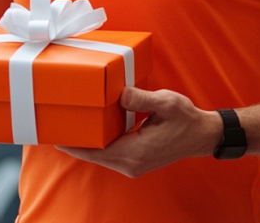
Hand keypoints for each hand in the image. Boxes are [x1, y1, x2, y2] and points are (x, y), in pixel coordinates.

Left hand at [57, 86, 221, 177]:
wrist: (202, 135)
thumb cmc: (186, 119)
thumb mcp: (166, 103)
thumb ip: (143, 98)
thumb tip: (121, 94)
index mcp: (136, 152)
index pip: (96, 152)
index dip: (75, 144)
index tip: (56, 135)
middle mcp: (132, 163)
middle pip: (94, 156)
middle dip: (75, 143)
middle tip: (56, 126)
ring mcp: (133, 164)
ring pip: (101, 156)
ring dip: (86, 144)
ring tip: (70, 126)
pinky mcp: (135, 160)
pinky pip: (110, 154)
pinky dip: (98, 144)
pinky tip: (91, 130)